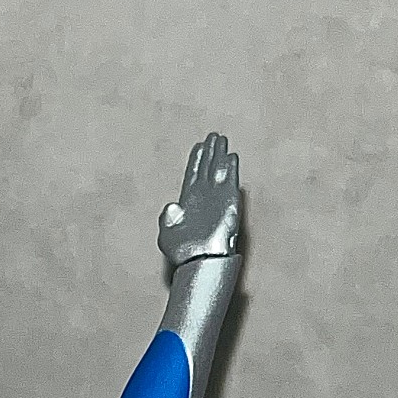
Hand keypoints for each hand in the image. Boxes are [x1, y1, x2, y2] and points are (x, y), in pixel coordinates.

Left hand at [157, 132, 240, 266]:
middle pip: (207, 168)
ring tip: (222, 140)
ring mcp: (216, 198)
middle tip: (213, 136)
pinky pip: (229, 181)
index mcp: (188, 202)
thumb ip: (166, 219)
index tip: (199, 146)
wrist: (199, 261)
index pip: (193, 174)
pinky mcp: (228, 202)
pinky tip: (230, 156)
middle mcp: (203, 197)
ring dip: (220, 155)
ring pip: (218, 170)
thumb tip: (171, 205)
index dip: (196, 160)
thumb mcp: (166, 234)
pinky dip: (229, 169)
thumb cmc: (183, 251)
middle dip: (210, 152)